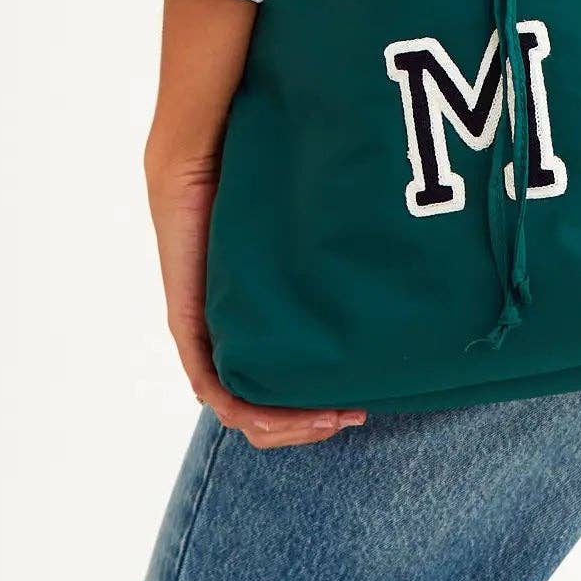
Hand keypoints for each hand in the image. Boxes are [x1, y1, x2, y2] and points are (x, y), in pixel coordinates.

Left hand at [144, 147, 367, 448]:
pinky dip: (249, 413)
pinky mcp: (188, 323)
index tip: (363, 403)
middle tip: (354, 414)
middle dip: (312, 426)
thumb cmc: (258, 183)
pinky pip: (213, 388)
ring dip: (290, 427)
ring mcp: (206, 335)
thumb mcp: (305, 242)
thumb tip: (392, 272)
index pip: (283, 393)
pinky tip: (287, 415)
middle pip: (265, 413)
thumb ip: (330, 266)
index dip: (319, 412)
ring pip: (242, 412)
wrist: (203, 154)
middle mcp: (230, 336)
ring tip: (332, 417)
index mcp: (256, 324)